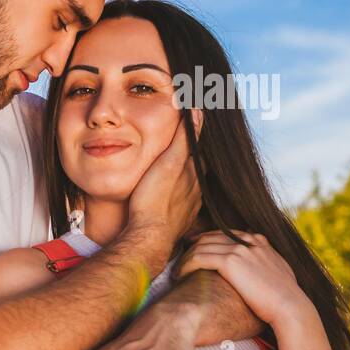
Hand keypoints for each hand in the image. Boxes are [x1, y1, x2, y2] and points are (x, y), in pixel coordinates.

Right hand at [124, 110, 202, 265]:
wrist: (149, 237)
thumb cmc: (154, 199)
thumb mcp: (168, 162)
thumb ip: (184, 138)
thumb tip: (198, 111)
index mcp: (195, 173)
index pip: (200, 151)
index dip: (196, 140)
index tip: (192, 129)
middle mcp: (197, 190)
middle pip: (199, 169)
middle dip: (194, 159)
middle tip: (186, 150)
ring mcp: (190, 207)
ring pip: (193, 188)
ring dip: (188, 180)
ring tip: (179, 173)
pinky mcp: (181, 222)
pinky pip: (185, 205)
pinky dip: (181, 199)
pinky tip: (173, 200)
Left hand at [175, 230, 307, 327]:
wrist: (289, 306)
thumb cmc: (284, 297)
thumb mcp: (278, 271)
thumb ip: (266, 261)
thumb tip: (261, 264)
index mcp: (259, 240)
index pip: (224, 233)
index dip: (205, 239)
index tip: (192, 247)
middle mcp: (248, 240)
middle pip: (209, 237)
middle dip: (191, 247)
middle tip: (179, 259)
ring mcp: (239, 249)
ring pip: (200, 246)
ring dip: (185, 259)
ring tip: (177, 272)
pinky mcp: (230, 261)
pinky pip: (199, 257)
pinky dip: (186, 265)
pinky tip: (180, 276)